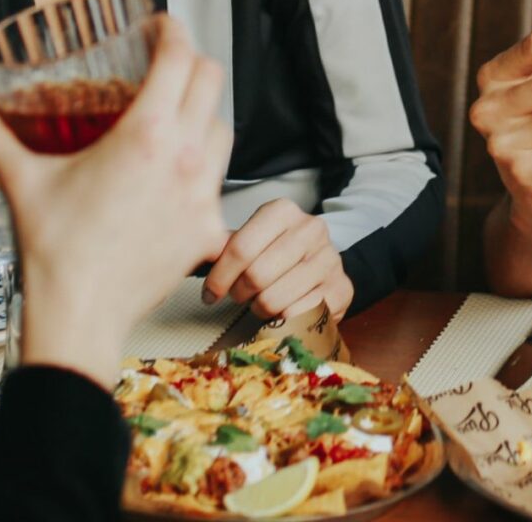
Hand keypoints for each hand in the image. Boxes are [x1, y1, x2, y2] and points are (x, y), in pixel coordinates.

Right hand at [0, 15, 232, 383]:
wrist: (79, 315)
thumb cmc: (56, 251)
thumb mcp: (21, 181)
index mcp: (146, 135)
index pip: (179, 58)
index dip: (173, 31)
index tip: (162, 26)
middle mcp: (185, 157)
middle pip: (210, 82)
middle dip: (191, 63)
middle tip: (168, 63)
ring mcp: (202, 194)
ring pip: (223, 129)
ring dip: (203, 113)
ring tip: (176, 116)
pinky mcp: (208, 229)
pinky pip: (219, 183)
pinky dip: (202, 170)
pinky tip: (178, 177)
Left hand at [203, 199, 355, 320]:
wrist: (322, 267)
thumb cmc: (278, 254)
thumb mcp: (252, 239)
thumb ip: (224, 246)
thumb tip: (191, 250)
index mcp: (283, 211)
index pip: (240, 248)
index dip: (219, 277)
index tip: (210, 294)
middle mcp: (311, 229)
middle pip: (256, 275)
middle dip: (239, 293)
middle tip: (237, 296)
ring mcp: (330, 259)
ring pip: (274, 299)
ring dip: (259, 309)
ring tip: (259, 303)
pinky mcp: (341, 289)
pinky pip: (296, 315)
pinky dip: (282, 320)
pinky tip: (281, 311)